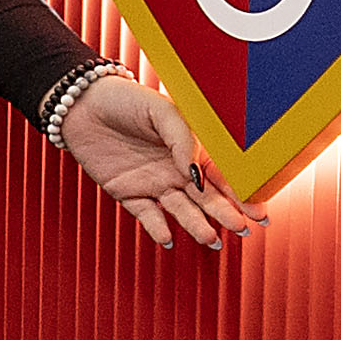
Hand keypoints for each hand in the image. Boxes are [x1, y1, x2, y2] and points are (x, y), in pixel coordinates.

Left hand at [57, 73, 262, 247]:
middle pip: (206, 198)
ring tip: (210, 240)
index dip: (241, 195)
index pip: (222, 176)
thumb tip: (196, 173)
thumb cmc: (124, 99)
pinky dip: (157, 227)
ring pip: (181, 210)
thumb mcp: (162, 111)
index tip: (258, 213)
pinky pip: (146, 214)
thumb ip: (184, 140)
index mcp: (191, 148)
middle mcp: (175, 169)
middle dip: (226, 214)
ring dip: (196, 225)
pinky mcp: (128, 192)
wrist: (81, 103)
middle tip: (243, 230)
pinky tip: (168, 238)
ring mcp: (153, 183)